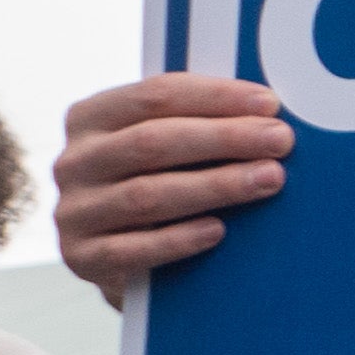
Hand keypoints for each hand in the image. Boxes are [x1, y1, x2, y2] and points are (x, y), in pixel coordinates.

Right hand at [51, 74, 291, 299]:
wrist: (123, 257)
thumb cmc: (160, 182)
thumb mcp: (168, 147)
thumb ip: (199, 124)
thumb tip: (267, 114)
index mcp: (91, 118)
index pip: (155, 96)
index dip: (216, 97)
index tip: (270, 105)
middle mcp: (74, 162)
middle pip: (153, 142)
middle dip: (224, 138)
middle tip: (279, 141)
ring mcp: (74, 211)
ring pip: (147, 194)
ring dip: (215, 186)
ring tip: (268, 179)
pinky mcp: (82, 258)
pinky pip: (132, 249)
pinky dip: (178, 239)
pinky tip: (218, 231)